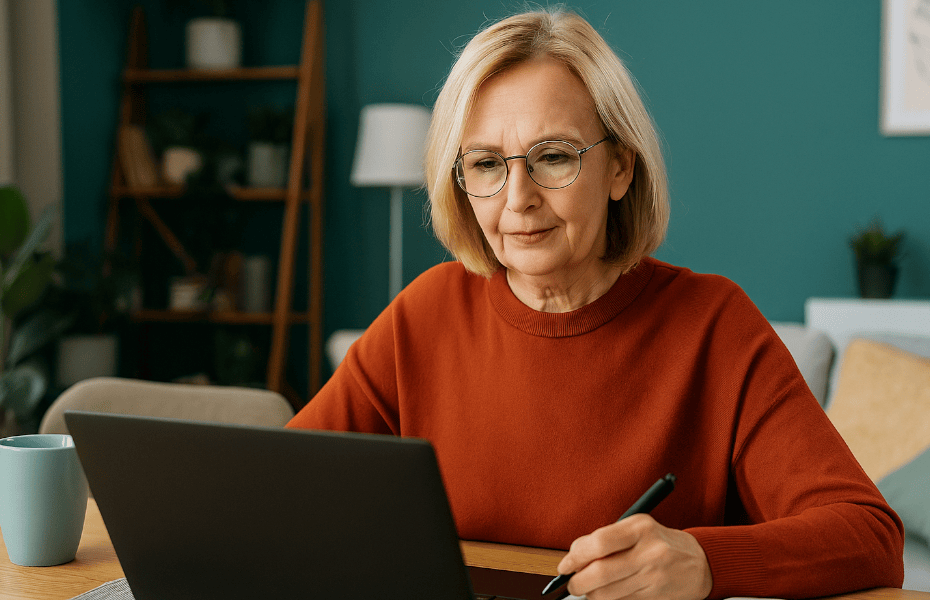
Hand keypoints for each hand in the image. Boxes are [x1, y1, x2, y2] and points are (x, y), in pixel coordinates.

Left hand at [557, 514, 712, 599]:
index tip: (564, 565)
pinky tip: (608, 592)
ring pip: (607, 594)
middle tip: (571, 583)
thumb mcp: (636, 528)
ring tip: (589, 588)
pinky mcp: (656, 597)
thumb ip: (605, 538)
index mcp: (640, 528)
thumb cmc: (659, 542)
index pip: (599, 542)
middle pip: (600, 573)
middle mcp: (649, 552)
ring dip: (590, 594)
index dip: (575, 556)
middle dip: (578, 582)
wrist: (699, 563)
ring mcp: (654, 577)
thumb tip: (573, 556)